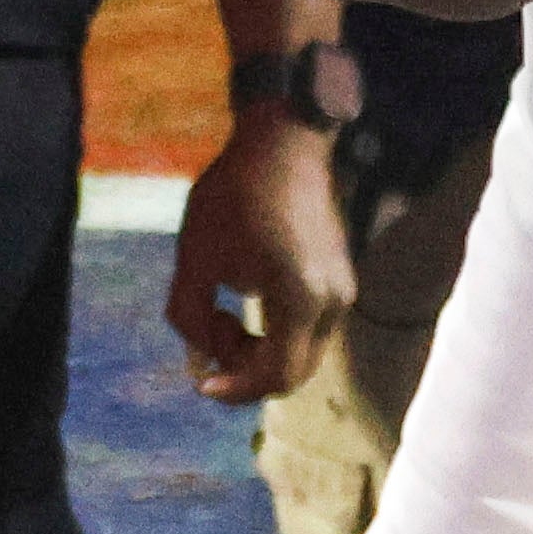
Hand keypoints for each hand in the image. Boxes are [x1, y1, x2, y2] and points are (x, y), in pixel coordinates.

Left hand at [172, 116, 358, 404]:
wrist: (282, 144)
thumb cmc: (234, 196)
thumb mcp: (196, 259)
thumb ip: (190, 317)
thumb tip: (199, 358)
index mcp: (301, 300)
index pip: (276, 376)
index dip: (235, 389)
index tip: (201, 382)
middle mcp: (333, 303)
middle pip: (293, 372)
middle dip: (245, 369)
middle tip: (208, 339)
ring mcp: (343, 292)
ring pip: (302, 352)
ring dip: (259, 349)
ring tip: (222, 311)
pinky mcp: (340, 279)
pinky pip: (308, 328)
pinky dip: (276, 330)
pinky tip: (245, 296)